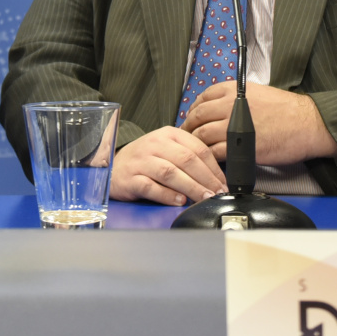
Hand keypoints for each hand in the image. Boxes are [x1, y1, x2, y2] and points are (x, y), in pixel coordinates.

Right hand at [109, 126, 225, 205]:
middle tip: (217, 193)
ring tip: (203, 198)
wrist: (113, 165)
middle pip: (186, 160)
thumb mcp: (167, 149)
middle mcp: (155, 145)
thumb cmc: (145, 159)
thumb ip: (188, 157)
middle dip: (206, 179)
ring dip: (191, 187)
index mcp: (168, 134)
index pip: (197, 148)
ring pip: (170, 173)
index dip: (213, 168)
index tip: (223, 183)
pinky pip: (151, 186)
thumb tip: (215, 177)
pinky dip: (167, 194)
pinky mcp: (130, 178)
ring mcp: (141, 161)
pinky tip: (179, 200)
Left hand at [181, 81, 335, 165]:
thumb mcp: (258, 93)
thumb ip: (235, 99)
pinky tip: (210, 160)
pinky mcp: (240, 146)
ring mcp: (234, 126)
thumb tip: (218, 109)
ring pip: (202, 135)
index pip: (202, 98)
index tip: (192, 118)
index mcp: (234, 91)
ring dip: (196, 144)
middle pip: (198, 116)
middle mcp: (230, 105)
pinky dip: (209, 157)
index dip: (193, 109)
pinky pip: (215, 152)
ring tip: (196, 150)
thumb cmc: (287, 110)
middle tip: (187, 136)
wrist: (307, 124)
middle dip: (188, 127)